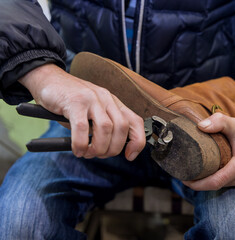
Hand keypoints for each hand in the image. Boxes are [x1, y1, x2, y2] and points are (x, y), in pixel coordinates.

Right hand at [19, 64, 145, 159]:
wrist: (47, 78)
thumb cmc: (70, 100)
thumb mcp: (93, 112)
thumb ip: (103, 126)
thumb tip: (110, 150)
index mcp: (114, 102)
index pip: (135, 122)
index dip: (137, 141)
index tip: (130, 155)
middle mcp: (106, 99)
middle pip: (122, 127)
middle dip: (113, 148)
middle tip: (100, 154)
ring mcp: (92, 98)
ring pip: (105, 128)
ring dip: (98, 148)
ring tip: (88, 153)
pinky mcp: (75, 101)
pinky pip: (82, 128)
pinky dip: (81, 144)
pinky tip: (78, 149)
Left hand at [183, 113, 234, 190]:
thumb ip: (218, 122)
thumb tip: (200, 126)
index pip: (215, 182)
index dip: (197, 184)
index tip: (183, 179)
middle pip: (216, 185)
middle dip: (199, 182)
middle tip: (183, 173)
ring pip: (222, 185)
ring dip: (208, 180)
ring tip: (193, 171)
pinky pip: (228, 183)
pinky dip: (217, 179)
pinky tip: (207, 172)